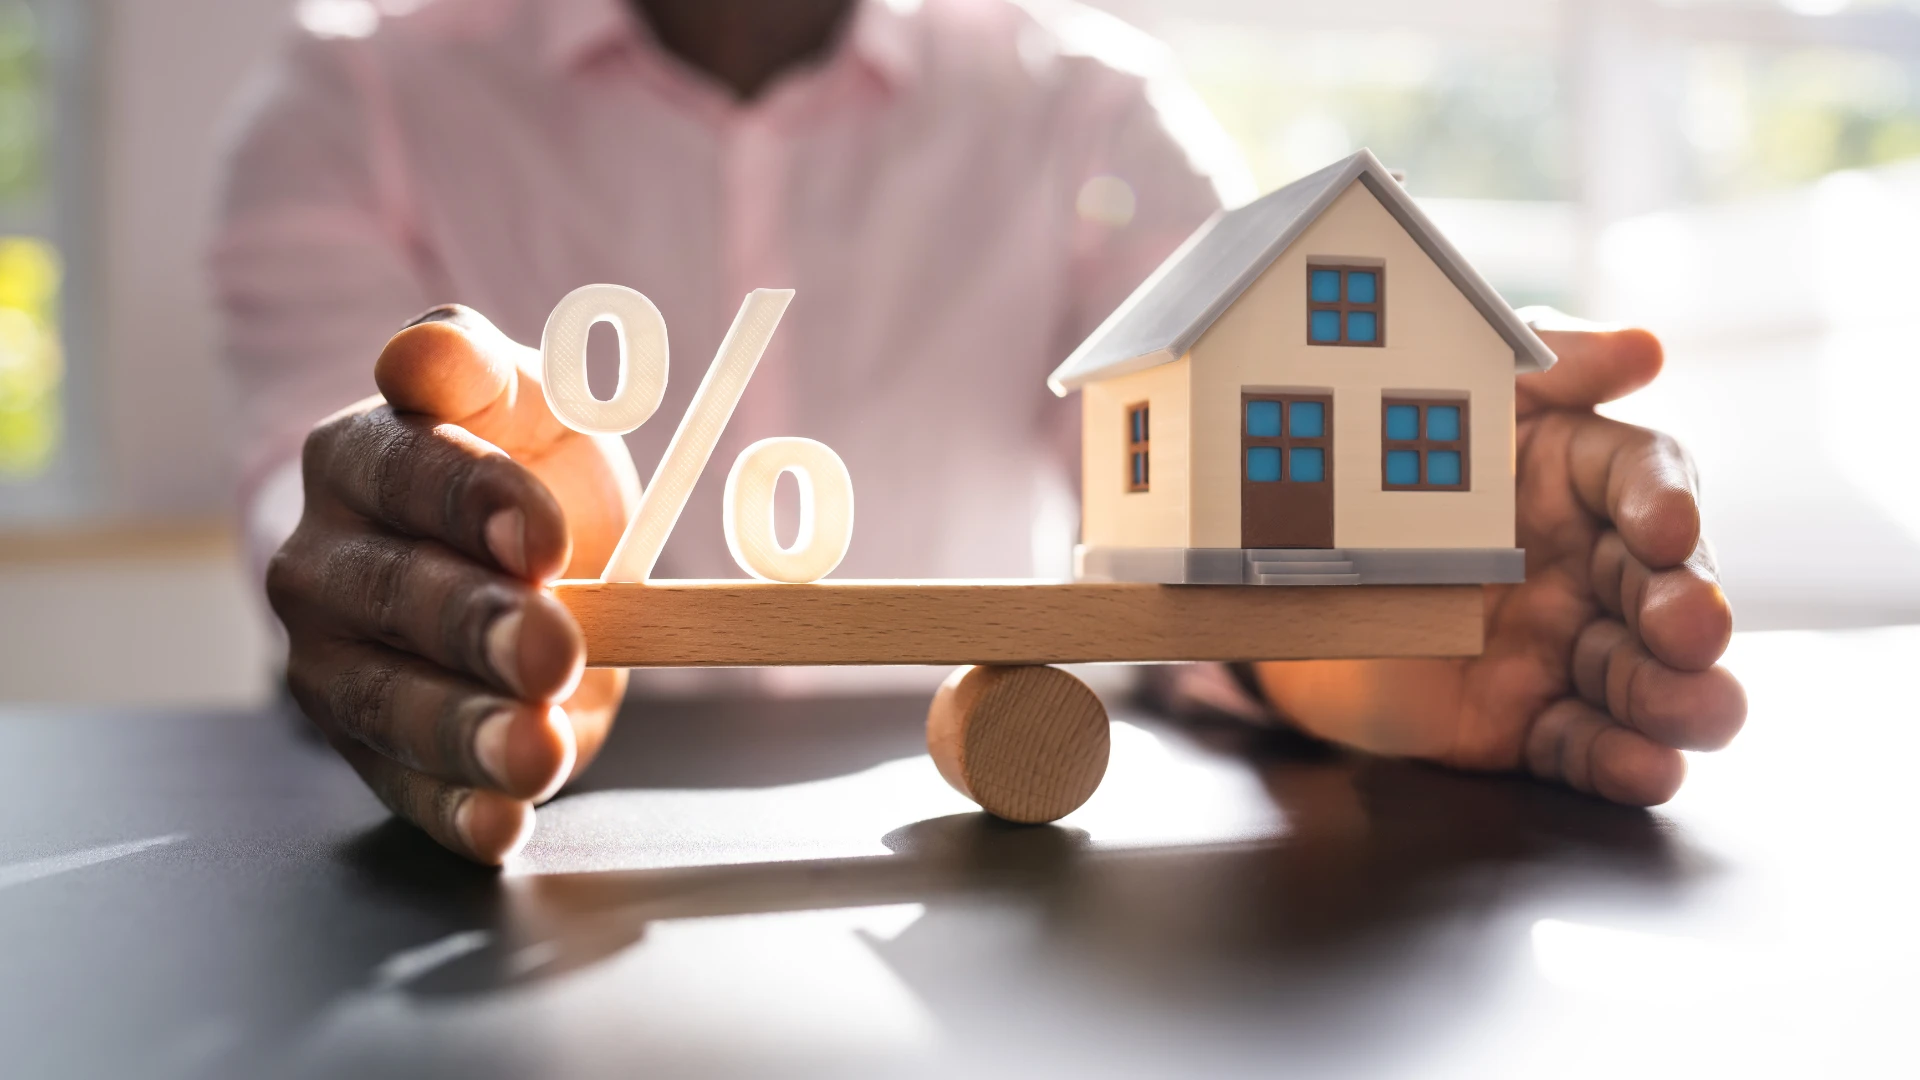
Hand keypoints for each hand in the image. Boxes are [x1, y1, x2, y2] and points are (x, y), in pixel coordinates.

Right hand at [268, 307, 639, 862]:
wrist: (522, 561)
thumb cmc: (521, 467)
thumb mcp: (521, 398)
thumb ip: (476, 366)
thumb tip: (425, 350)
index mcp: (359, 458)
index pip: (404, 471)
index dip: (474, 500)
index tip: (546, 534)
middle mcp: (324, 563)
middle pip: (396, 596)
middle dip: (478, 626)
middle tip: (553, 649)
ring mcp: (335, 665)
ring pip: (392, 702)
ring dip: (468, 732)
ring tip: (535, 750)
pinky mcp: (371, 751)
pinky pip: (405, 789)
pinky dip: (456, 812)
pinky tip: (503, 822)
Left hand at [1252, 317, 1744, 805]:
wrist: (1266, 575)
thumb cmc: (1369, 465)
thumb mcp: (1448, 397)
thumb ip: (1543, 366)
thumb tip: (1644, 349)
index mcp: (1576, 477)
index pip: (1646, 481)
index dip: (1666, 503)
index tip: (1669, 528)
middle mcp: (1587, 566)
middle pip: (1665, 586)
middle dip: (1689, 612)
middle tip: (1691, 631)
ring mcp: (1560, 648)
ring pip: (1643, 676)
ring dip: (1682, 698)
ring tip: (1703, 712)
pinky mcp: (1522, 723)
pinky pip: (1580, 747)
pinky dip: (1621, 764)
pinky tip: (1649, 770)